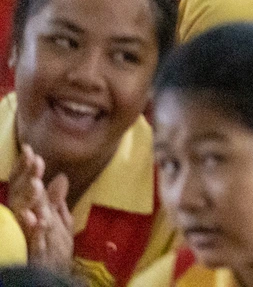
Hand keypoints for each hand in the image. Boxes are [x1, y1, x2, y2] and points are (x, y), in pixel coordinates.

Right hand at [10, 145, 70, 272]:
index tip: (30, 151)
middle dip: (25, 179)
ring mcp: (22, 239)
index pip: (22, 188)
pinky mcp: (30, 256)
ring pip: (20, 217)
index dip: (24, 170)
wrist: (52, 279)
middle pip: (18, 197)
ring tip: (36, 185)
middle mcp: (20, 223)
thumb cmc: (52, 251)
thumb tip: (60, 177)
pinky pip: (30, 242)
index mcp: (28, 213)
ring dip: (27, 200)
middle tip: (36, 162)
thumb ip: (56, 201)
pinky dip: (34, 231)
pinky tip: (39, 220)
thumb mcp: (58, 222)